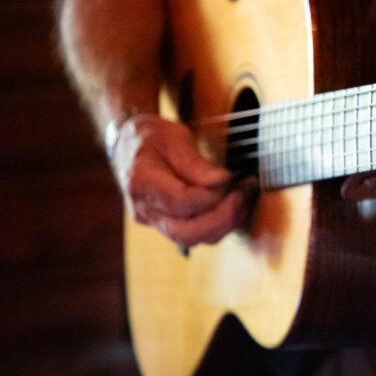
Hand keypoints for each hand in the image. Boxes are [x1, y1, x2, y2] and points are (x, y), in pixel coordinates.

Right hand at [110, 114, 257, 247]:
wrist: (129, 144)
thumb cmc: (152, 136)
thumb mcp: (174, 137)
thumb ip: (195, 162)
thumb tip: (222, 180)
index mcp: (141, 183)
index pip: (181, 202)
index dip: (212, 195)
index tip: (232, 177)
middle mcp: (145, 210)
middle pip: (187, 232)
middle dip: (223, 217)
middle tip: (244, 192)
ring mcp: (154, 222)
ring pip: (194, 238)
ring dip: (226, 222)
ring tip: (245, 194)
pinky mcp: (166, 226)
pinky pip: (196, 234)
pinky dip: (219, 224)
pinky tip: (236, 204)